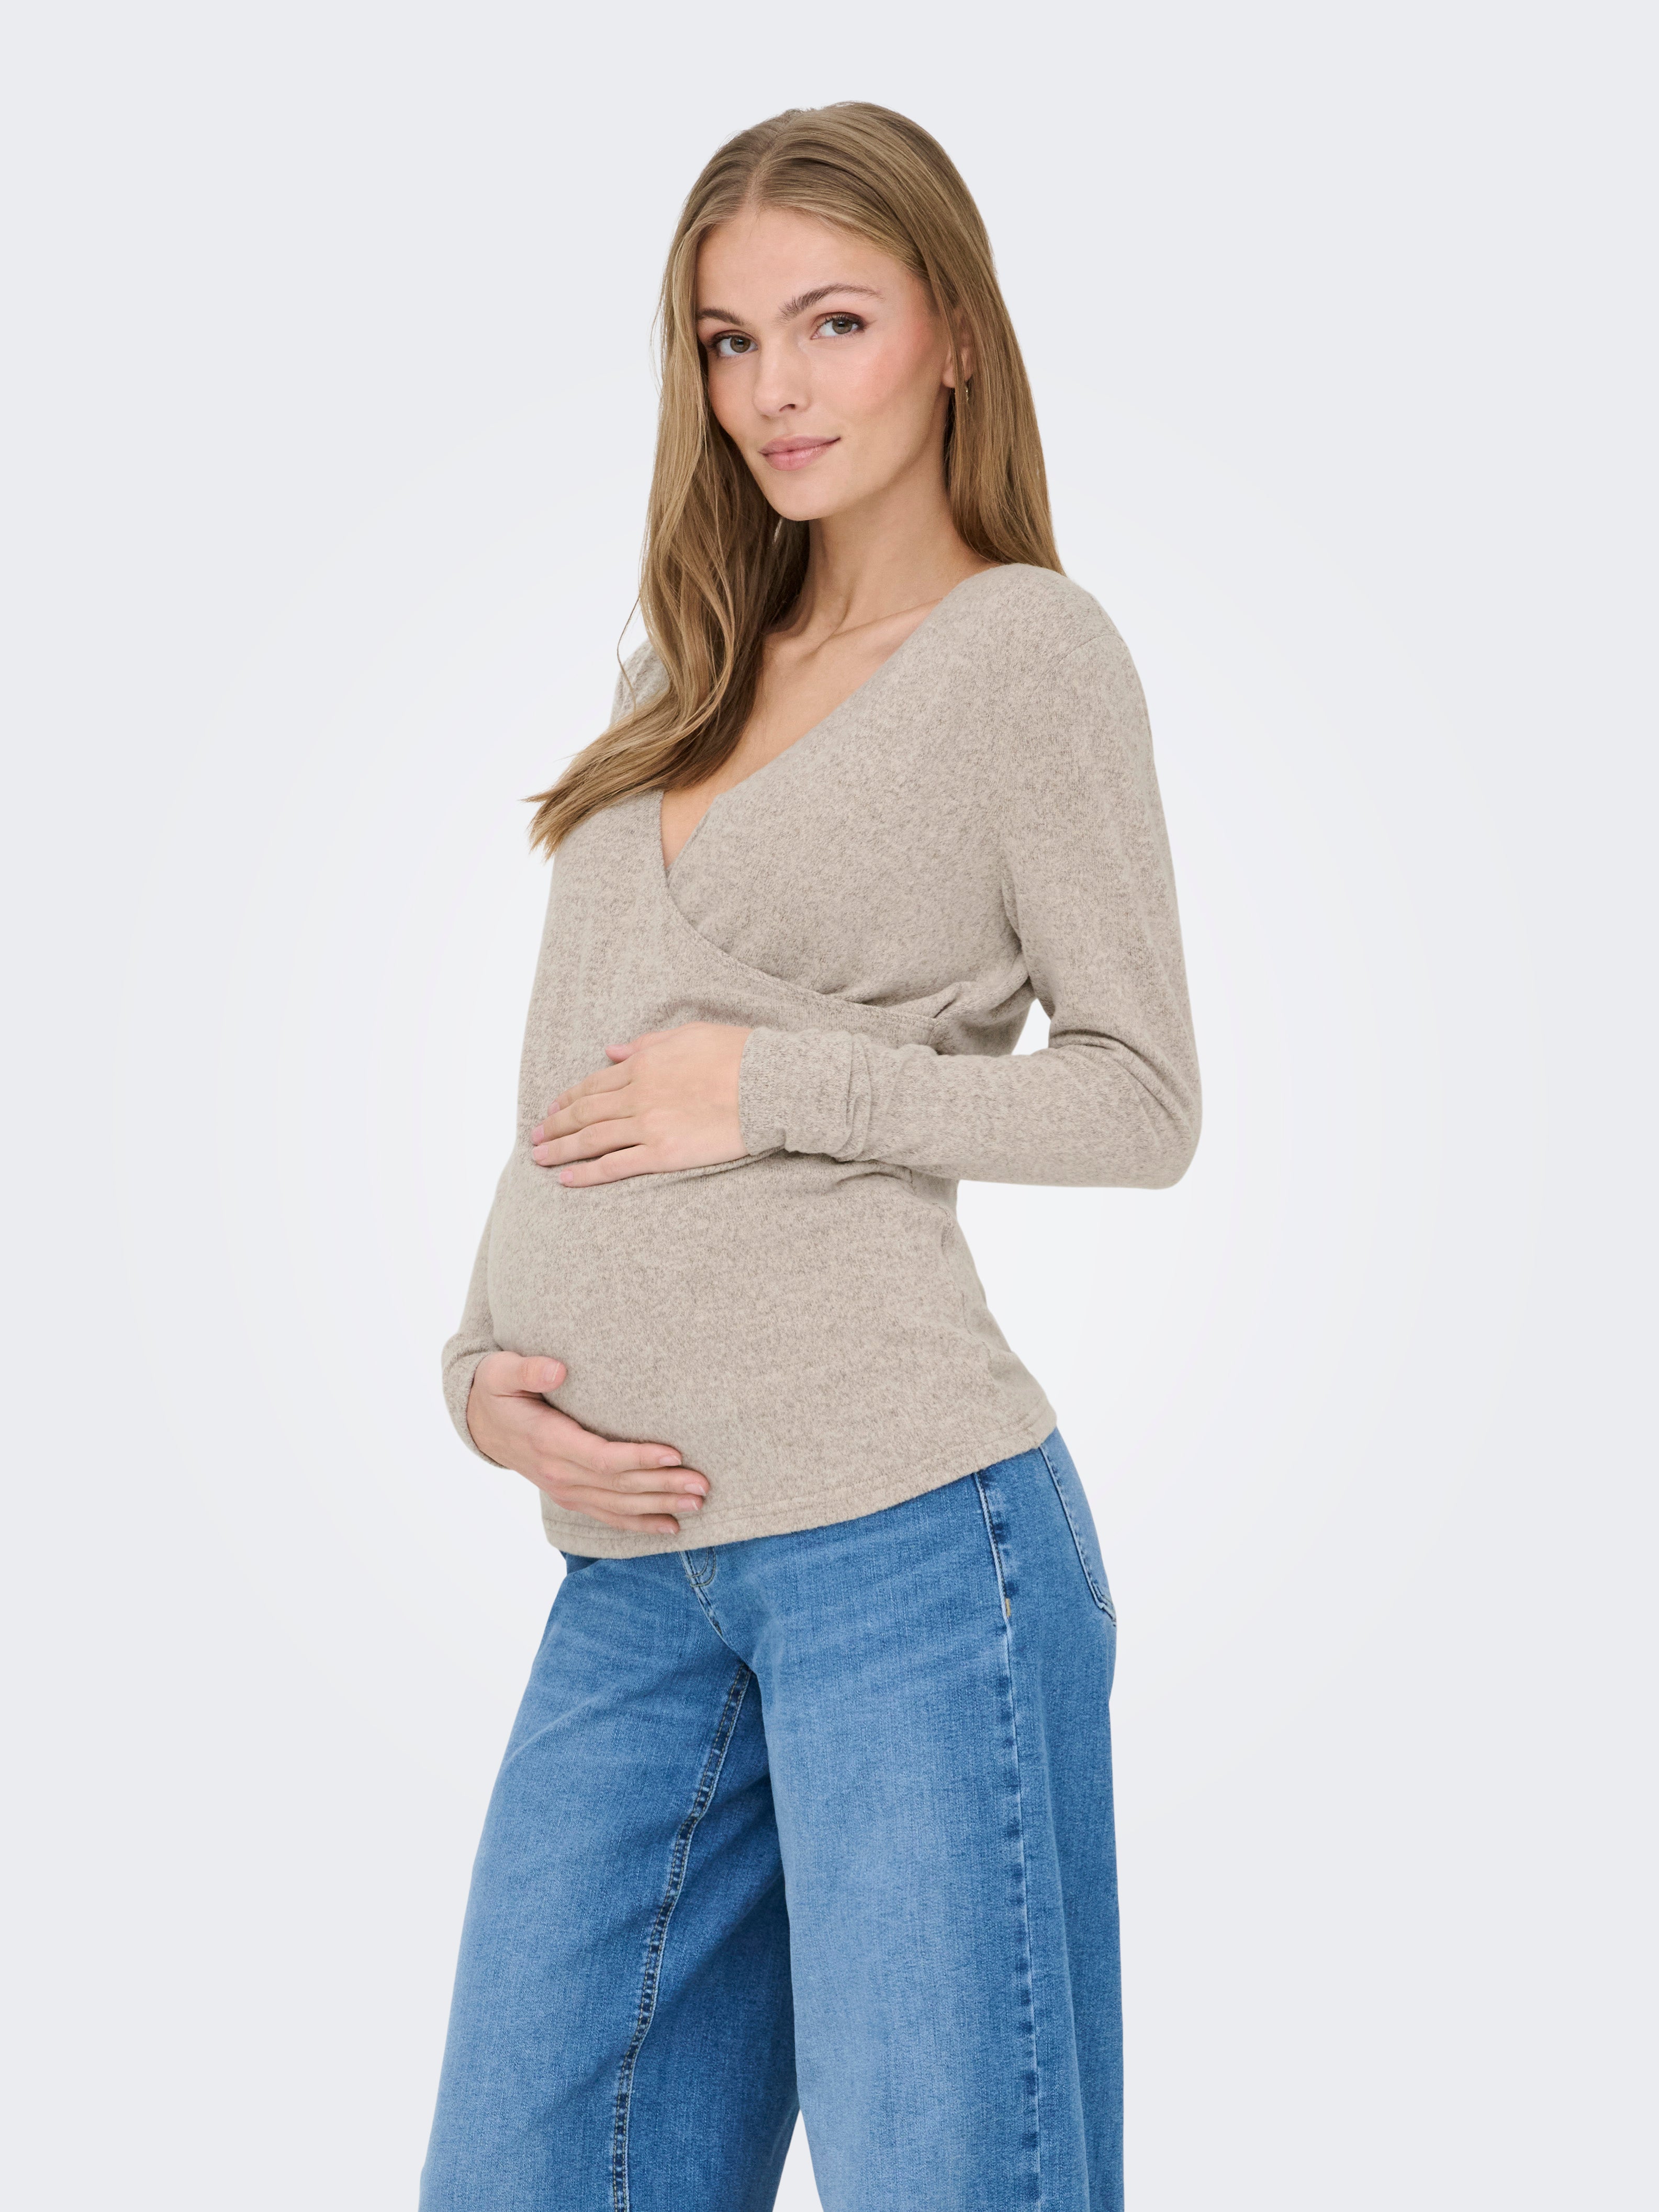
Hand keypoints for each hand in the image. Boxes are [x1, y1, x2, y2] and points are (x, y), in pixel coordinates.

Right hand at [465, 1353, 709, 1535]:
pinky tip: (671, 1527)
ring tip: (698, 1502)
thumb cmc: (496, 1389)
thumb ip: (528, 1370)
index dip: (638, 1458)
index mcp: (547, 1441)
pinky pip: (608, 1515)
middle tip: (702, 1484)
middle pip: (618, 1486)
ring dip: (660, 1505)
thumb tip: (557, 1369)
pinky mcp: (570, 1495)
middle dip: (663, 1486)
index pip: (601, 1457)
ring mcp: (564, 1489)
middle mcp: (558, 1473)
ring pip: (618, 1505)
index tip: (674, 1454)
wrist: (480, 1422)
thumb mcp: (501, 1372)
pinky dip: (640, 1523)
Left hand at [530, 1022, 750, 1185]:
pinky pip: (615, 1165)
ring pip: (591, 1139)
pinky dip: (586, 1173)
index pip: (595, 1084)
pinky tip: (566, 1179)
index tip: (553, 1108)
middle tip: (535, 1136)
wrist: (770, 1084)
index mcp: (644, 1064)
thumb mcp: (689, 1034)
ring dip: (560, 1149)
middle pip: (585, 1112)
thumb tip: (612, 1050)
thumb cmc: (739, 1055)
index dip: (569, 1098)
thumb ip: (646, 1044)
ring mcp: (648, 1125)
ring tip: (539, 1157)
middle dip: (555, 1125)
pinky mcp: (663, 1153)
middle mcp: (638, 1094)